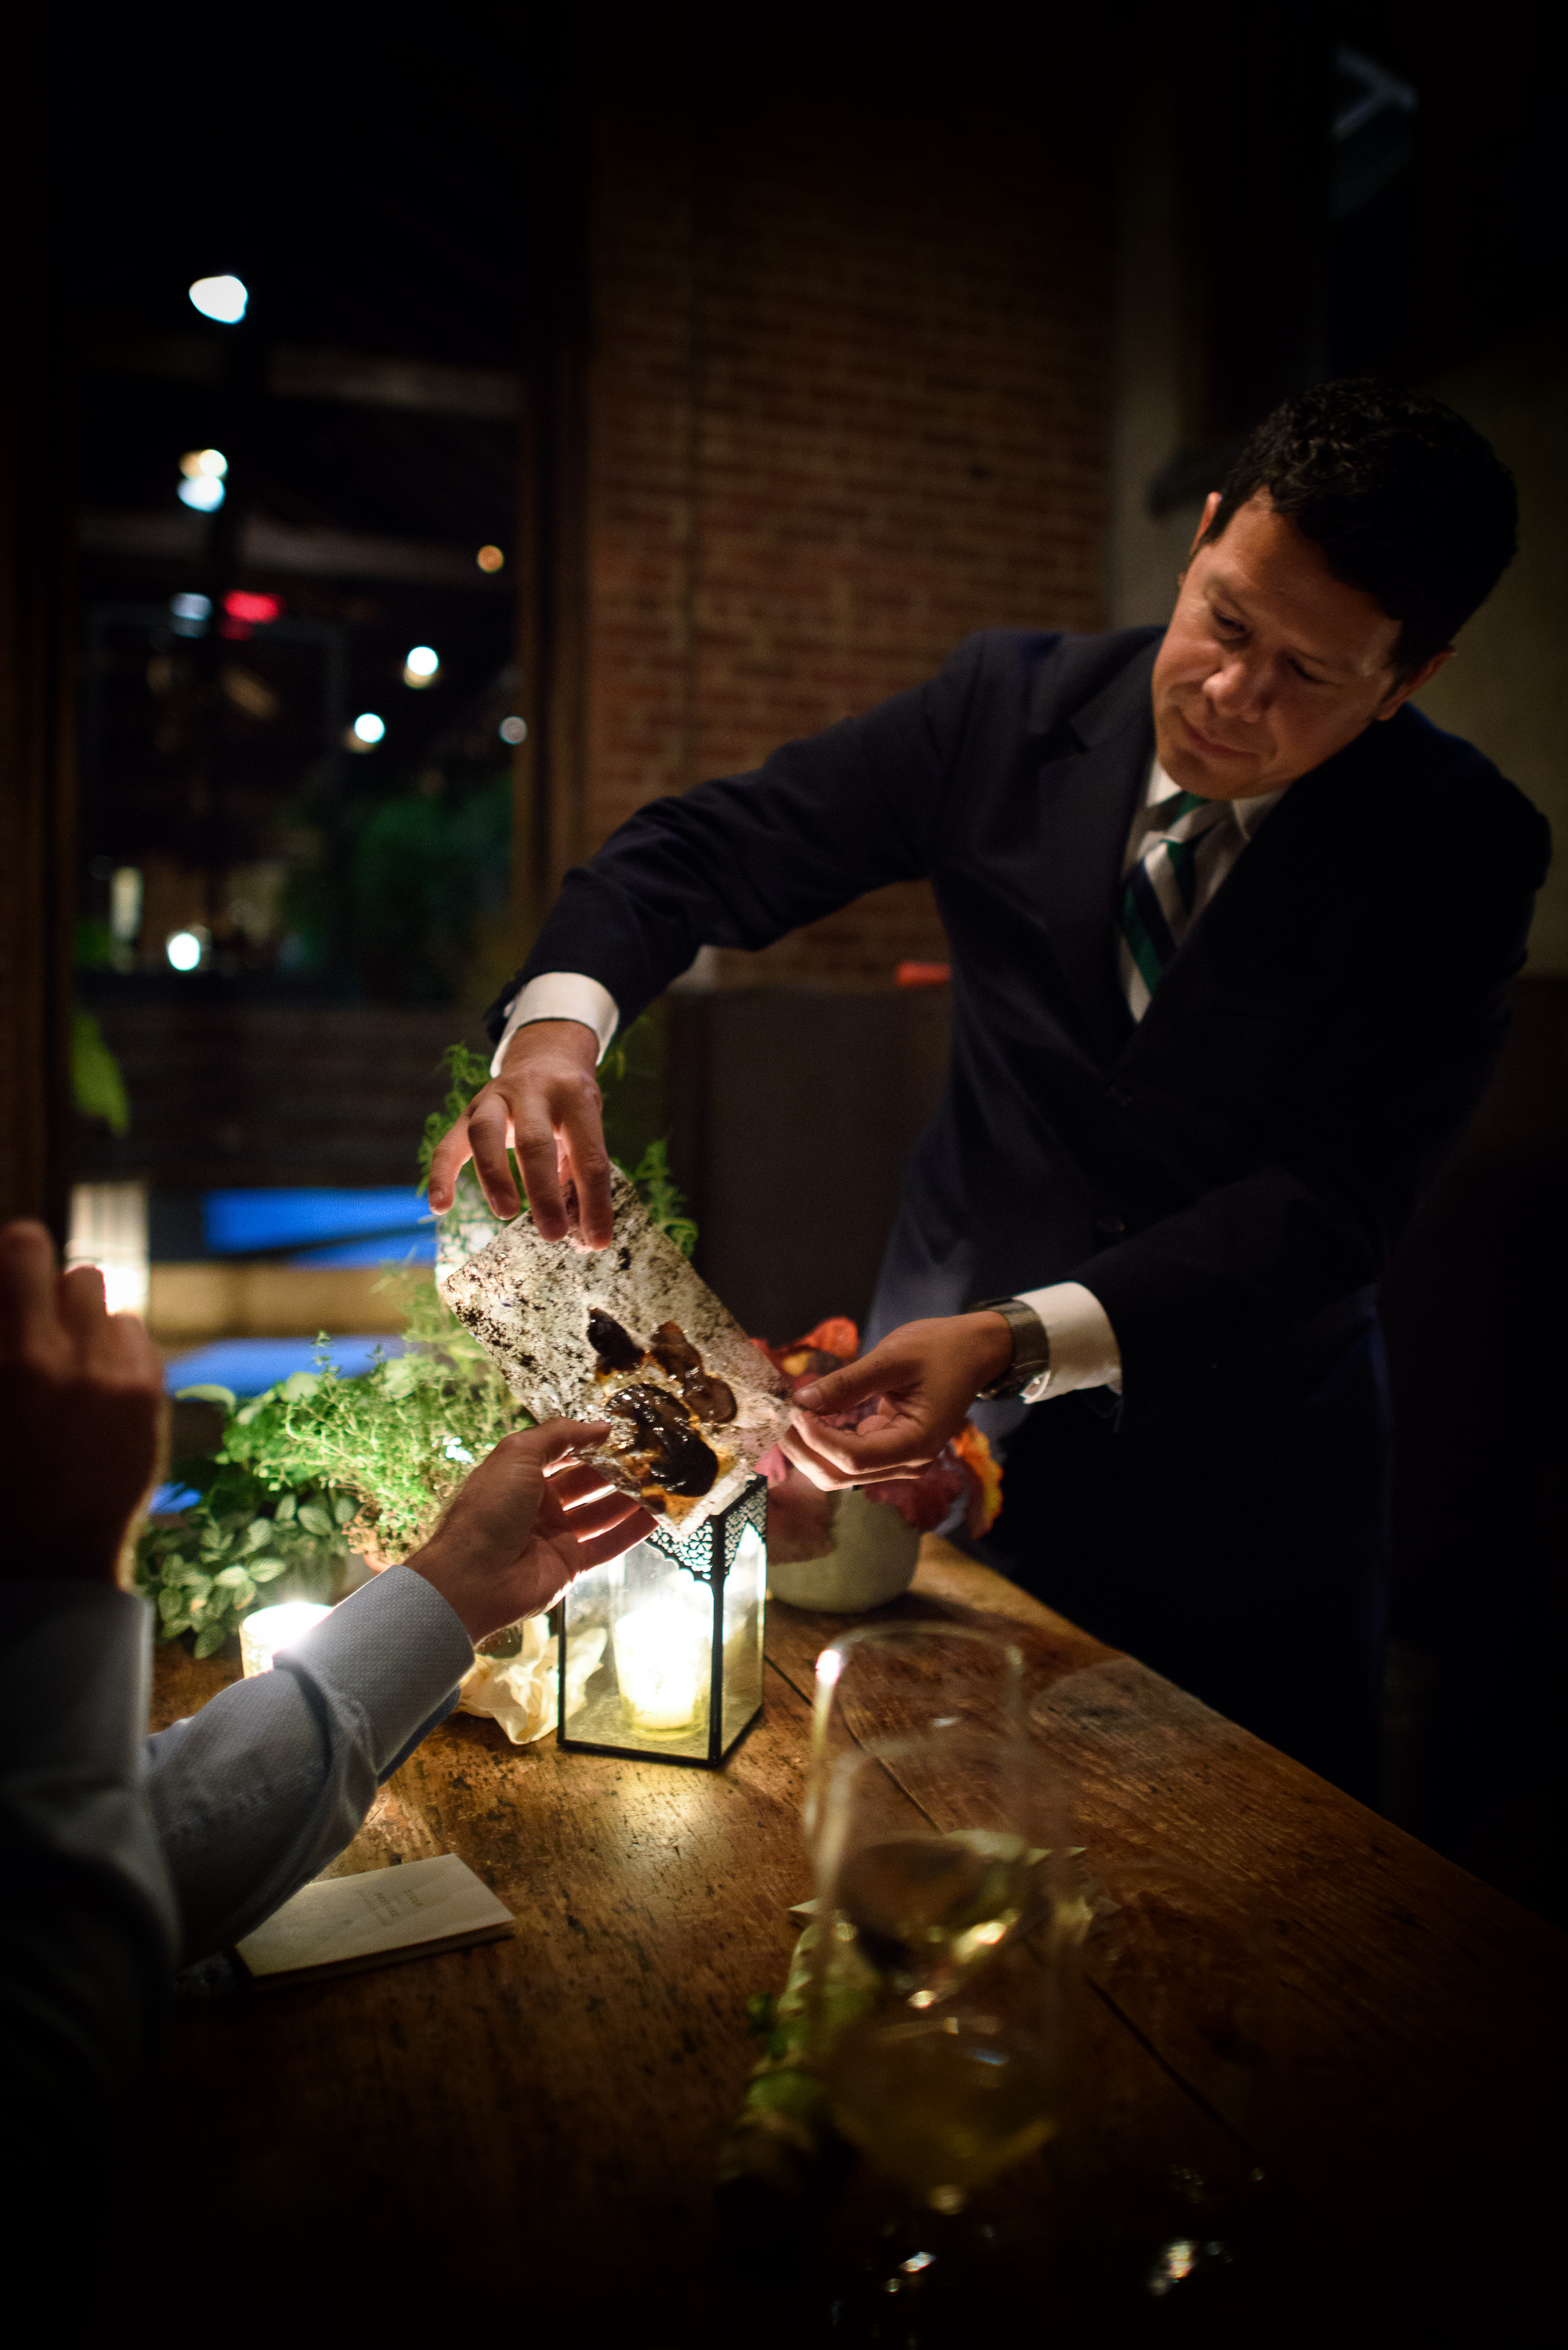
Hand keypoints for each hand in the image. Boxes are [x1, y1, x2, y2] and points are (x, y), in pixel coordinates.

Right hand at [0, 1220, 165, 1584]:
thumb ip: (1, 1336)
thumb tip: (10, 1302)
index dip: (16, 1254)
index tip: (12, 1266)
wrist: (46, 1556)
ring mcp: (106, 1371)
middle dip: (47, 1285)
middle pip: (70, 1270)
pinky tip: (93, 1382)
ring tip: (64, 1354)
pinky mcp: (146, 1390)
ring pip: (100, 1293)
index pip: (21, 1251)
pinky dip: (112, 1345)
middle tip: (35, 1316)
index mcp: (7, 1358)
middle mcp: (54, 1355)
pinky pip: (131, 1330)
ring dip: (79, 1313)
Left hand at [407, 1419, 653, 1644]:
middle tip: (651, 1457)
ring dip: (630, 1498)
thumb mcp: (517, 1454)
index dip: (591, 1443)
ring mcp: (556, 1535)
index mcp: (521, 1475)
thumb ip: (559, 1435)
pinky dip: (632, 1531)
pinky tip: (657, 1517)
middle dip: (616, 1470)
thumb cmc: (489, 1509)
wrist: (474, 1577)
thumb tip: (600, 1426)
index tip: (624, 1432)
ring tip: (662, 1481)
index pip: (564, 1454)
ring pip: (601, 1513)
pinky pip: (608, 1545)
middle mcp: (539, 1504)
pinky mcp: (571, 1564)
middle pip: (586, 1483)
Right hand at [426, 1020, 614, 1247]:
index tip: (597, 1241)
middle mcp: (533, 1093)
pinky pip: (448, 1143)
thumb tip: (586, 1237)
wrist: (544, 1055)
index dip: (594, 1202)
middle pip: (534, 1142)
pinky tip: (441, 1206)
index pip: (588, 1155)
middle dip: (544, 1192)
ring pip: (485, 1133)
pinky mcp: (468, 1111)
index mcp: (575, 1098)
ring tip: (506, 1214)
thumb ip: (584, 1173)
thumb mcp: (588, 1126)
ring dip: (495, 1177)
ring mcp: (495, 1099)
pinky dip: (441, 1175)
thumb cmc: (571, 1105)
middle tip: (553, 1233)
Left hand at [780, 1312, 1010, 1491]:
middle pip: (841, 1475)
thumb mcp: (893, 1358)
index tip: (794, 1410)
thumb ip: (847, 1383)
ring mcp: (899, 1462)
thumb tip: (802, 1400)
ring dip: (809, 1451)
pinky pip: (848, 1460)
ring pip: (840, 1474)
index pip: (855, 1459)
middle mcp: (909, 1463)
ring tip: (788, 1417)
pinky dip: (823, 1444)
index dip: (818, 1440)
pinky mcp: (889, 1453)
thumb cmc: (941, 1349)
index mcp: (917, 1443)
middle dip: (804, 1450)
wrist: (972, 1352)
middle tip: (779, 1416)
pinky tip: (808, 1419)